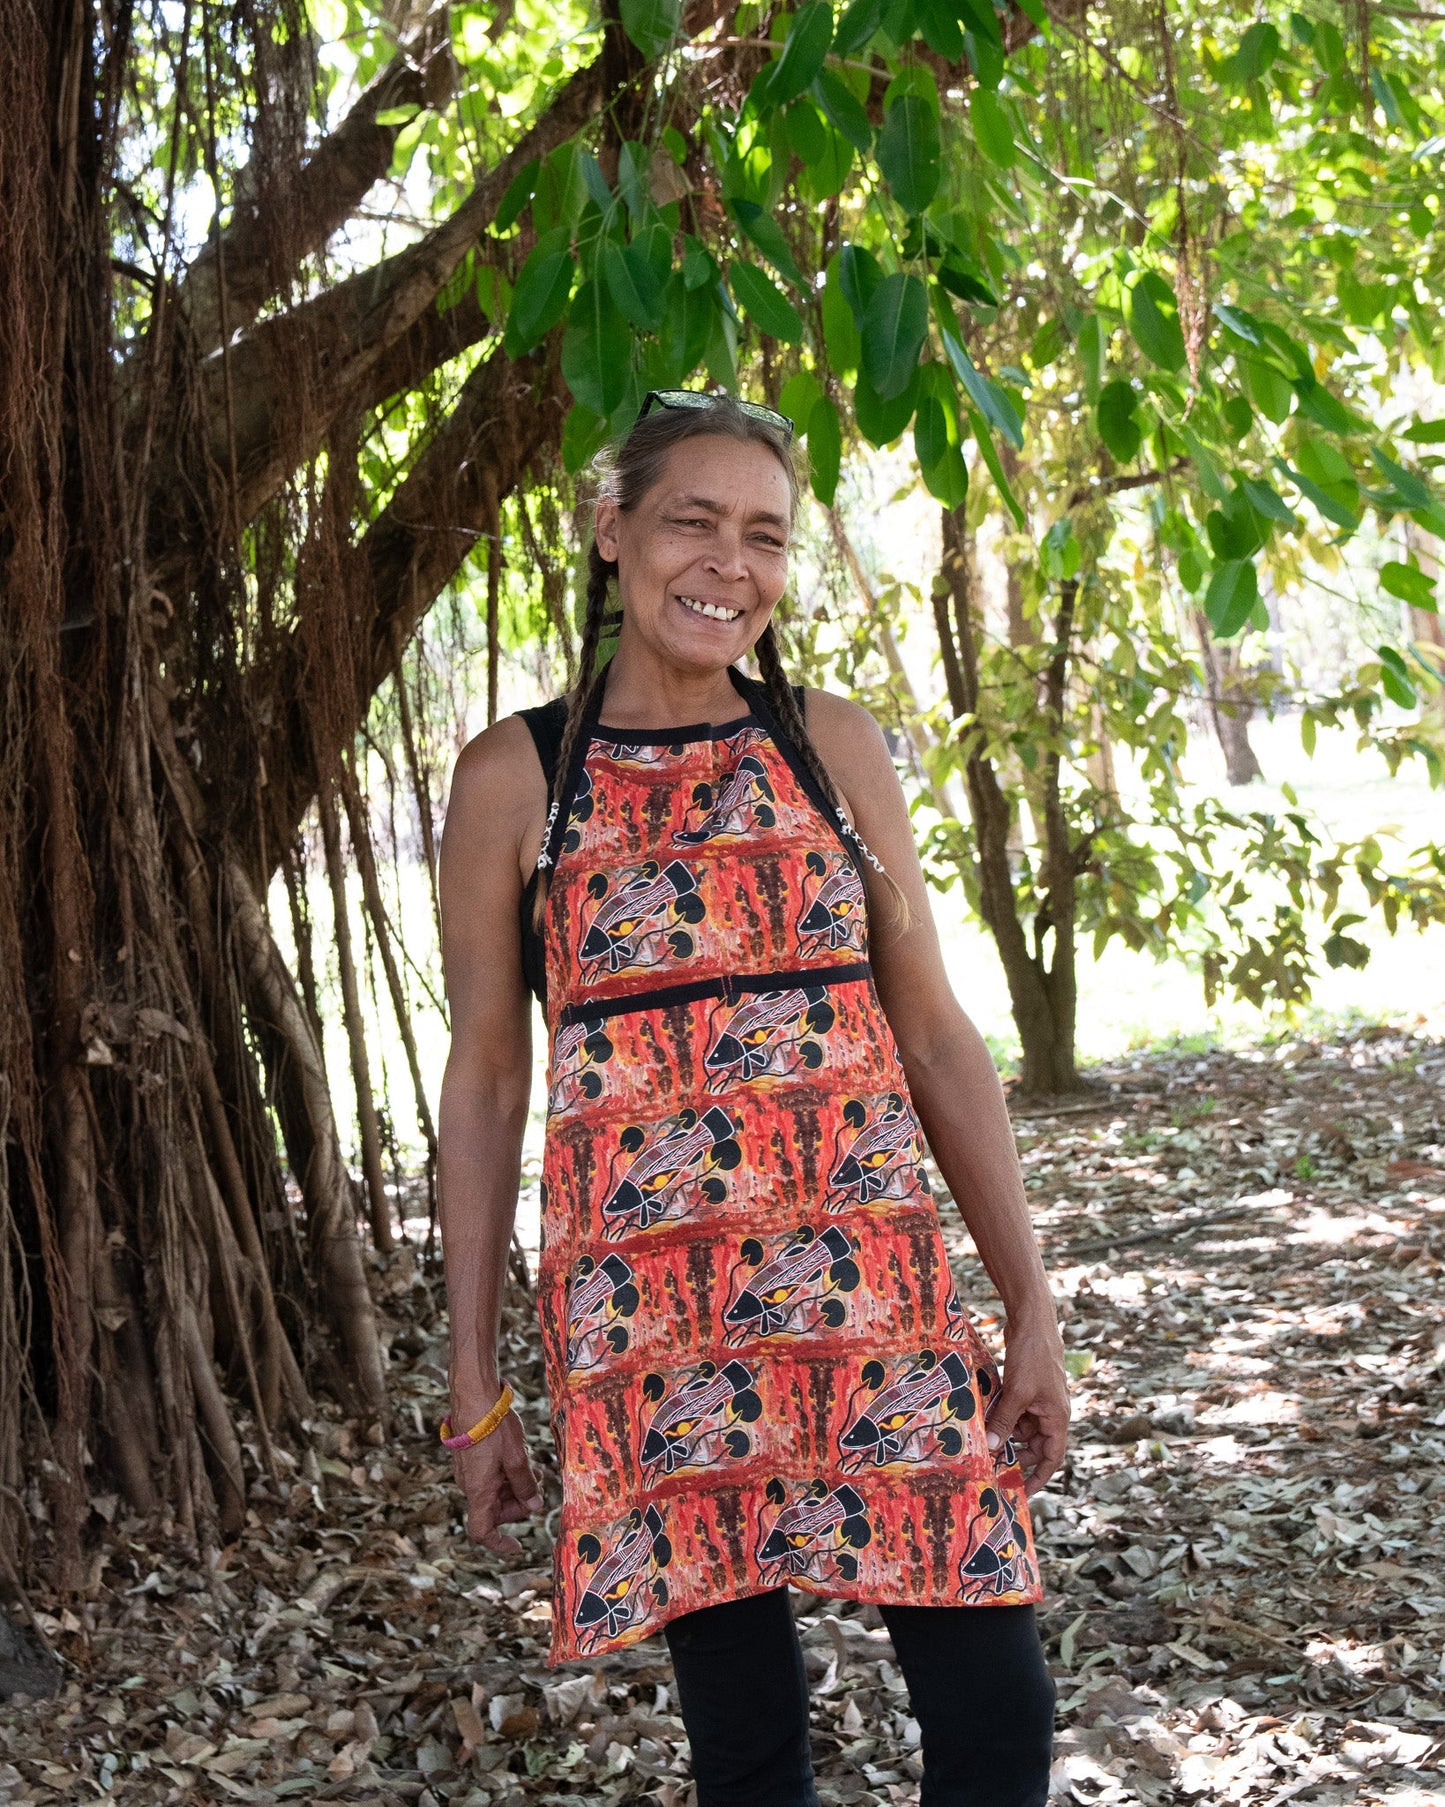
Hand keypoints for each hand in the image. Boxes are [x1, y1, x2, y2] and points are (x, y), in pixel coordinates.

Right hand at [451, 1402, 543, 1555]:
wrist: (473, 1396)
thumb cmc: (494, 1427)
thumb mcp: (517, 1458)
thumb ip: (525, 1485)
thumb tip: (534, 1506)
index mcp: (478, 1491)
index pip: (482, 1532)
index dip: (499, 1544)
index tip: (517, 1546)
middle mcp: (468, 1485)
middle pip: (493, 1510)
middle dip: (516, 1505)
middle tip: (537, 1487)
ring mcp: (467, 1471)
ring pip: (492, 1492)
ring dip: (513, 1487)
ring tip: (532, 1467)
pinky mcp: (469, 1458)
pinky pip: (487, 1477)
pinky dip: (504, 1474)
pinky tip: (518, 1457)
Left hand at [985, 1318, 1069, 1497]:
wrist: (1032, 1321)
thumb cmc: (1032, 1357)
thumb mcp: (1017, 1394)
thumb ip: (1005, 1422)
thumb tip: (993, 1449)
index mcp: (1057, 1418)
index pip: (1051, 1457)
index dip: (1039, 1477)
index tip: (1022, 1492)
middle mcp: (1051, 1412)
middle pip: (1034, 1444)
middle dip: (1015, 1454)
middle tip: (991, 1466)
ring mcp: (1039, 1399)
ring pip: (1021, 1427)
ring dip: (1004, 1433)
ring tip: (983, 1441)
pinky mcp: (1027, 1387)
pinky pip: (1014, 1410)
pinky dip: (1001, 1415)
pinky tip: (984, 1417)